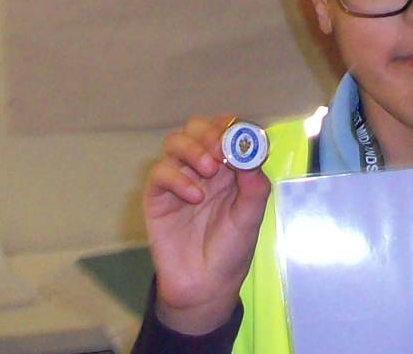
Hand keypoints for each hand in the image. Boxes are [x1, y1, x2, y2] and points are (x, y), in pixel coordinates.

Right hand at [143, 116, 272, 334]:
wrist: (204, 286)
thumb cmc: (231, 250)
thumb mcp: (251, 218)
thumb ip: (254, 186)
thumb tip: (251, 154)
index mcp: (230, 168)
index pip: (228, 130)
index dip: (233, 127)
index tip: (239, 137)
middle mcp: (203, 167)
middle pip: (198, 127)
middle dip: (210, 132)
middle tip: (220, 151)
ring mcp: (179, 179)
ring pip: (175, 141)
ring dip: (193, 148)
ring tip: (209, 171)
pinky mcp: (157, 196)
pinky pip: (160, 172)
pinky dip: (177, 177)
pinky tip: (194, 196)